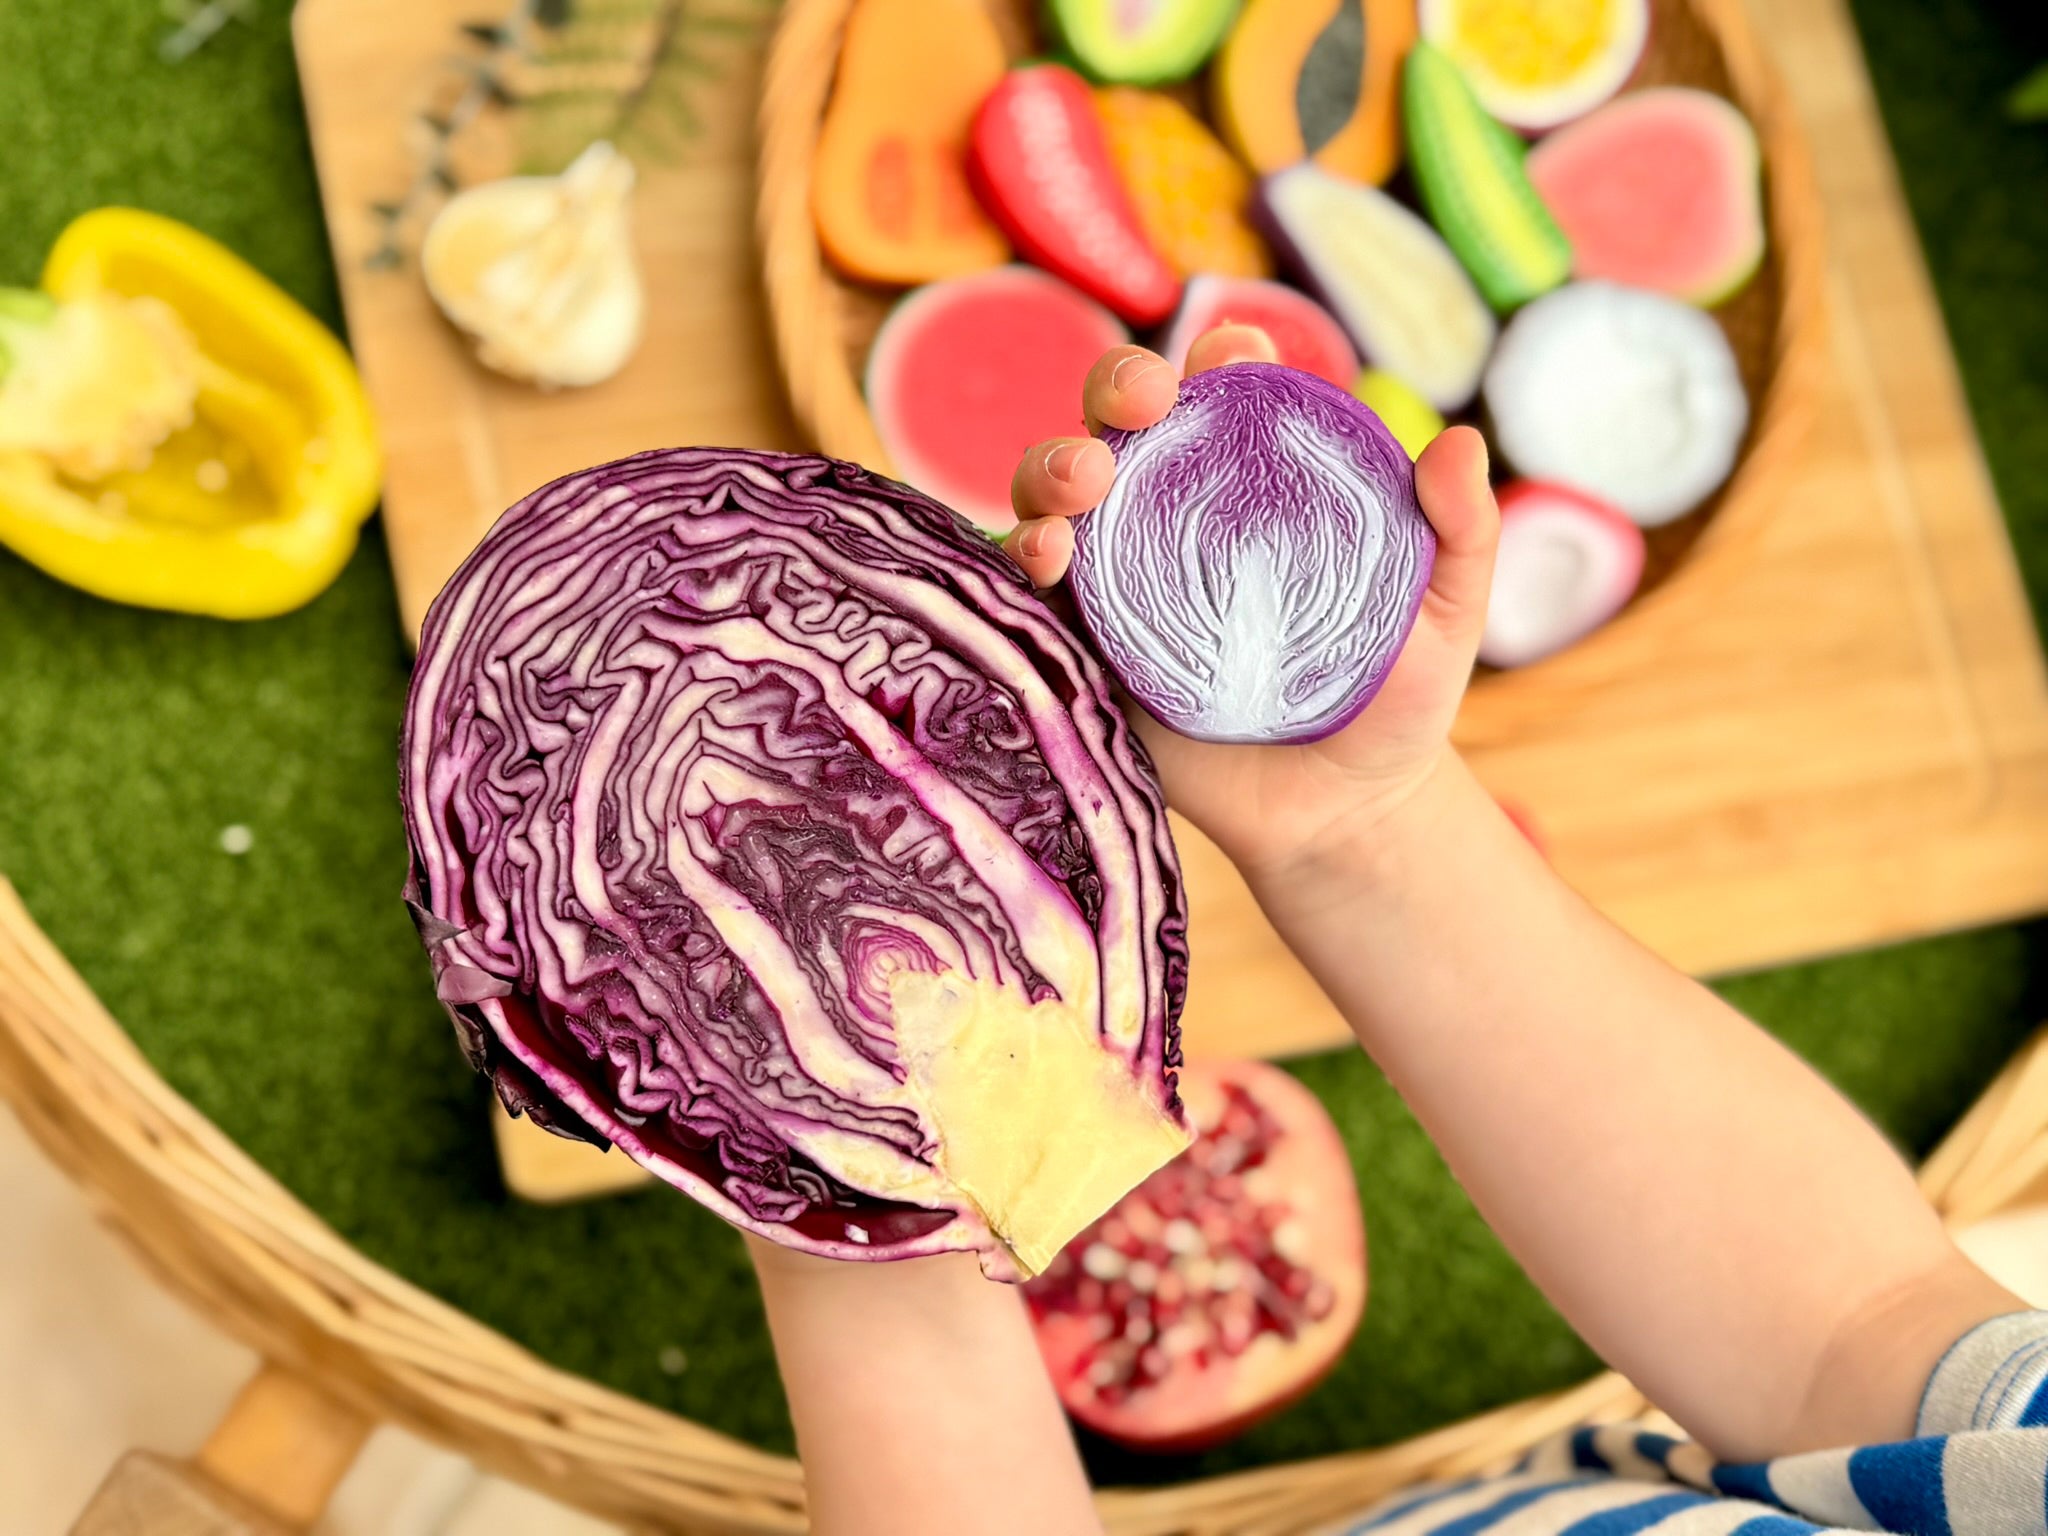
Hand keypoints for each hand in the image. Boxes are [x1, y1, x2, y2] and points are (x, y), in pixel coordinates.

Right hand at [1003, 325, 1501, 888]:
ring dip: (1051, 467)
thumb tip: (1462, 444)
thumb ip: (1461, 534)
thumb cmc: (1391, 705)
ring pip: (1055, 494)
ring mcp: (1116, 583)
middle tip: (1141, 405)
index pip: (1221, 396)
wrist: (1338, 817)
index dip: (1217, 355)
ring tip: (1080, 486)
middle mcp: (1171, 520)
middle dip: (1114, 388)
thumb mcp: (1446, 618)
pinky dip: (1019, 557)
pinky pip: (1025, 593)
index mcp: (1251, 488)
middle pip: (1119, 425)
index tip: (1234, 349)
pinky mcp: (1079, 649)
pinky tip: (1042, 554)